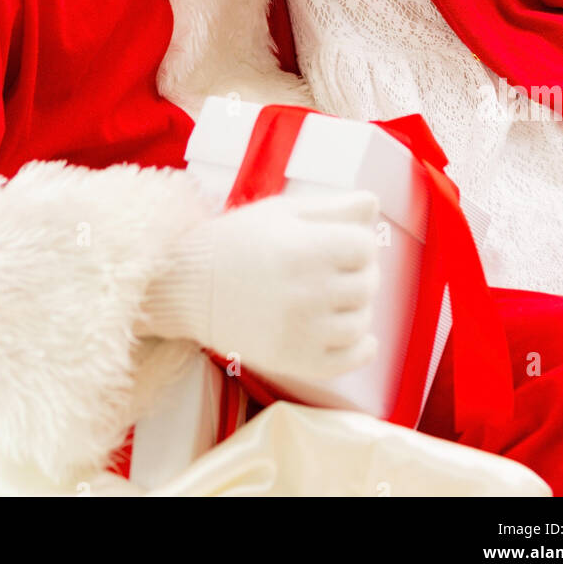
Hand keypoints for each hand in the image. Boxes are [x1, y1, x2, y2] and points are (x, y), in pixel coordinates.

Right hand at [140, 190, 381, 384]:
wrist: (188, 287)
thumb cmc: (235, 241)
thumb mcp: (280, 212)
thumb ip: (331, 207)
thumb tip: (374, 203)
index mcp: (304, 248)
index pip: (365, 246)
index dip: (356, 241)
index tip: (339, 242)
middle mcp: (307, 292)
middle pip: (367, 283)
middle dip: (358, 271)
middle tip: (335, 268)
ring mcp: (302, 331)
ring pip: (362, 321)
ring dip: (356, 306)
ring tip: (333, 296)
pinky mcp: (295, 361)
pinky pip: (349, 359)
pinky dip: (361, 347)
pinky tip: (355, 334)